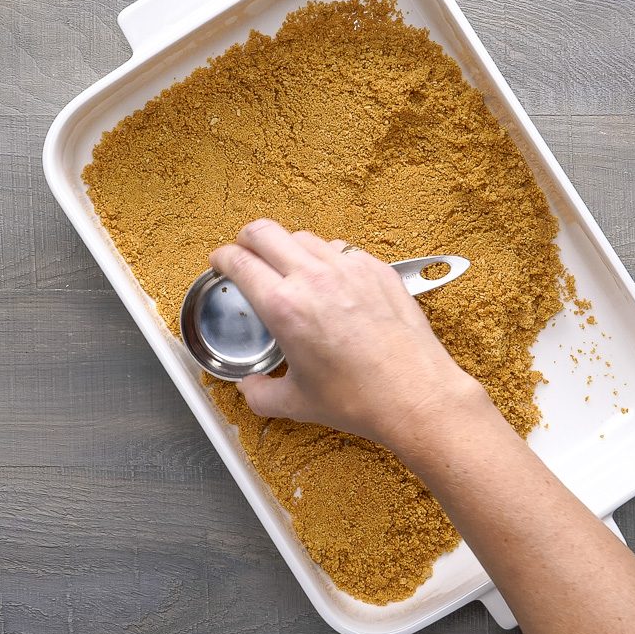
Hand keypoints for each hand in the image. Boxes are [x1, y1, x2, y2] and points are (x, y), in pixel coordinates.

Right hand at [209, 219, 488, 451]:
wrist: (414, 394)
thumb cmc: (358, 399)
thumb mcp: (296, 403)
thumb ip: (259, 393)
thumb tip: (249, 387)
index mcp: (284, 306)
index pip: (239, 261)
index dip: (222, 258)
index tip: (220, 263)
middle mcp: (314, 277)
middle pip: (265, 231)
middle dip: (247, 240)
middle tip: (246, 255)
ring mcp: (349, 268)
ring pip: (305, 237)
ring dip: (288, 248)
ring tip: (290, 270)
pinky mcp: (377, 269)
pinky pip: (343, 250)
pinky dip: (328, 260)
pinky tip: (332, 282)